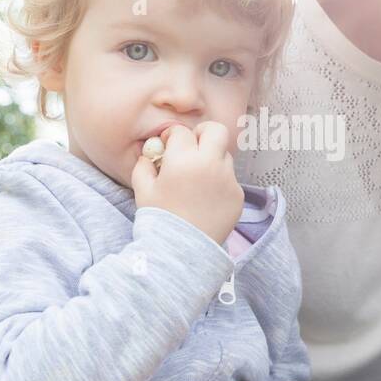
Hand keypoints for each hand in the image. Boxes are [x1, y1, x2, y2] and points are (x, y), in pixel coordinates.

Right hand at [131, 121, 243, 244]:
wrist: (182, 250)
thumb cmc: (160, 219)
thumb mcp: (142, 190)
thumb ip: (144, 165)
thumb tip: (150, 154)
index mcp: (183, 160)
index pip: (182, 131)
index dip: (172, 136)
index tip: (167, 145)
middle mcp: (210, 165)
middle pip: (216, 130)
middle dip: (203, 133)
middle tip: (193, 146)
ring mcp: (228, 180)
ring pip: (224, 155)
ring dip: (211, 159)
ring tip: (196, 180)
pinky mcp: (238, 195)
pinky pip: (230, 179)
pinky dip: (219, 183)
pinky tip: (205, 199)